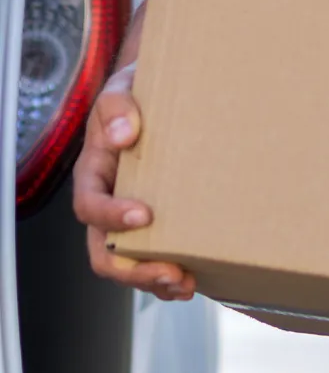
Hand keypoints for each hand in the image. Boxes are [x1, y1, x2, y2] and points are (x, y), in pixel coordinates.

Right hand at [72, 60, 195, 300]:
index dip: (111, 216)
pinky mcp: (154, 226)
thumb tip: (124, 134)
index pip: (89, 205)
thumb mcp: (121, 89)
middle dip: (135, 269)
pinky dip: (171, 276)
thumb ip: (118, 106)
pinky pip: (154, 259)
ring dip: (155, 281)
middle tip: (171, 270)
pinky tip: (196, 278)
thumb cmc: (135, 93)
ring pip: (129, 266)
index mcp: (93, 173)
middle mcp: (107, 203)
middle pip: (105, 253)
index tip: (144, 215)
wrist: (157, 94)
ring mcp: (127, 220)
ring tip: (187, 283)